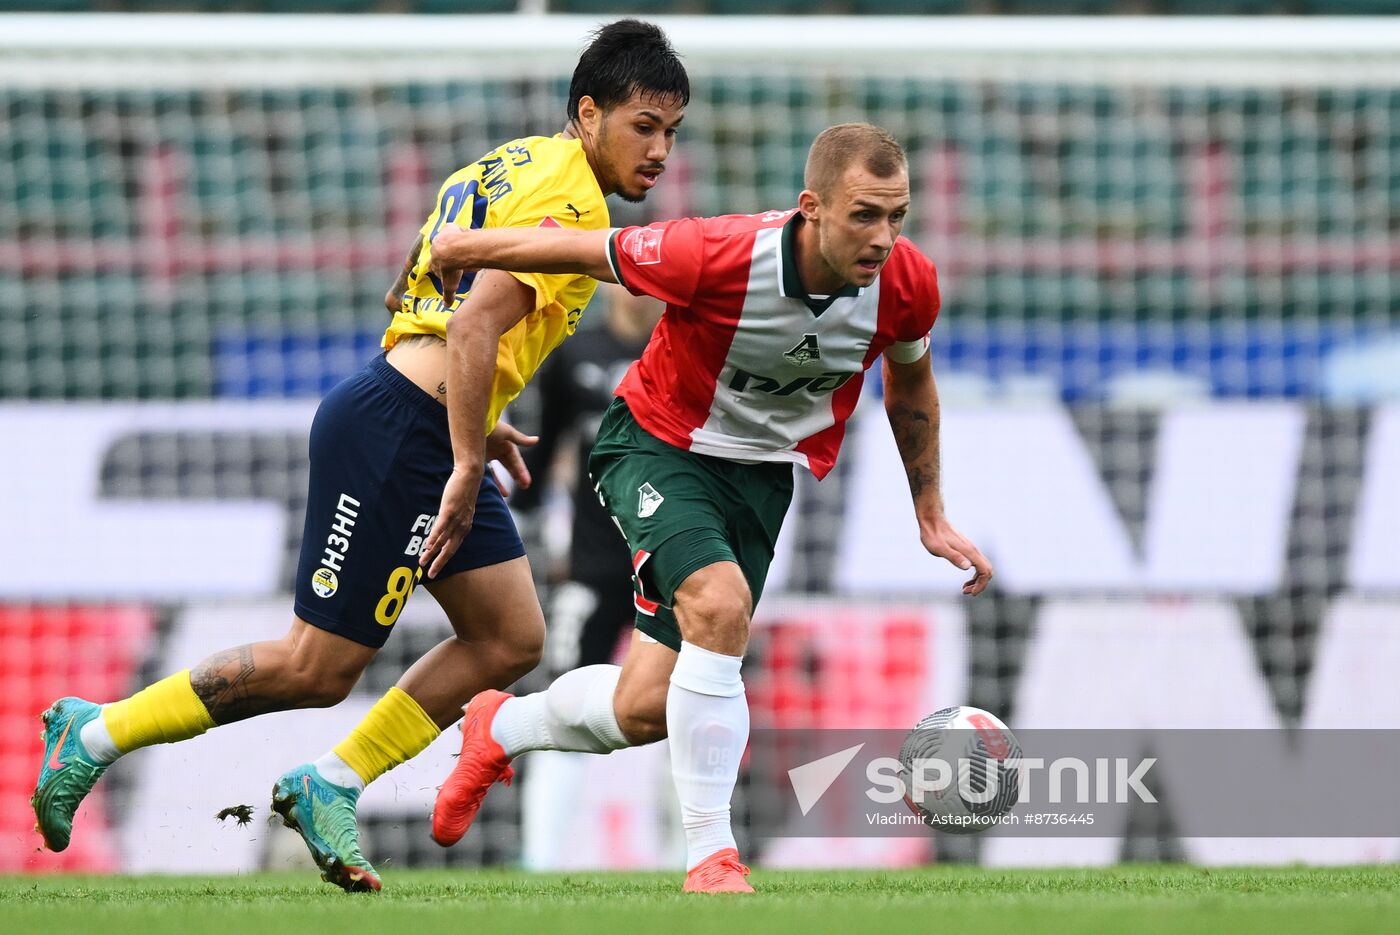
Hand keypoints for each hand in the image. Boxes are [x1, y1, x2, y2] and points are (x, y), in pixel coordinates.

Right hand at [420, 465, 480, 579]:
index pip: (454, 547)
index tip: (436, 568)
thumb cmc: (464, 490)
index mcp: (465, 526)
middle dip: (439, 563)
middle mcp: (462, 526)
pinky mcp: (450, 510)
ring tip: (421, 562)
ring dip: (432, 553)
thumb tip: (446, 525)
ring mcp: (456, 519)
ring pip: (442, 541)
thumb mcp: (461, 508)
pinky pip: (441, 527)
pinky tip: (427, 546)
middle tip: (431, 574)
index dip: (445, 558)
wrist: (470, 475)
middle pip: (449, 549)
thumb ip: (454, 518)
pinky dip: (434, 538)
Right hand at [429, 226, 479, 306]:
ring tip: (464, 248)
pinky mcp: (448, 228)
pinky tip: (466, 235)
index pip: (434, 266)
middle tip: (458, 259)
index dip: (442, 268)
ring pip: (446, 240)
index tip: (449, 270)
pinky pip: (452, 229)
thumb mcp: (450, 285)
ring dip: (452, 243)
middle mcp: (434, 249)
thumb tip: (446, 306)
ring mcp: (441, 238)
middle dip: (448, 256)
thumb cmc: (452, 269)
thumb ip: (448, 295)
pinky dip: (457, 231)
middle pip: (440, 253)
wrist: (456, 250)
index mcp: (433, 262)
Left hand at [484, 419, 538, 490]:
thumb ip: (521, 439)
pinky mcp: (479, 457)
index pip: (517, 461)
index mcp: (507, 445)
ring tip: (506, 494)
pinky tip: (491, 488)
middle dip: (517, 477)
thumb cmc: (490, 425)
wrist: (470, 423)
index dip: (522, 472)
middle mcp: (499, 450)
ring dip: (502, 482)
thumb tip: (537, 440)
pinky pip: (486, 471)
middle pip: (510, 467)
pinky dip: (489, 479)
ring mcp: (489, 454)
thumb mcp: (507, 432)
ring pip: (498, 471)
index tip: (527, 483)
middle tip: (525, 487)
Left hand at [920, 515, 992, 595]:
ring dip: (977, 581)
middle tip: (966, 592)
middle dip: (980, 584)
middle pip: (988, 571)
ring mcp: (970, 549)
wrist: (932, 520)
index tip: (970, 593)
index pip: (985, 571)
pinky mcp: (966, 549)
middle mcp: (973, 551)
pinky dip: (974, 575)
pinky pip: (977, 564)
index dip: (981, 584)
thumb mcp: (940, 549)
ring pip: (983, 568)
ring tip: (965, 589)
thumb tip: (968, 567)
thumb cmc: (933, 535)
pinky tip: (965, 580)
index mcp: (969, 552)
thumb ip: (954, 557)